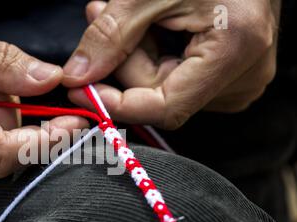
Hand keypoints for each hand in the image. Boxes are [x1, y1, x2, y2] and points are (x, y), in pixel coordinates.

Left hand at [66, 0, 279, 128]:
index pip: (166, 108)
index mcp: (235, 50)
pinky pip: (180, 81)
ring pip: (166, 89)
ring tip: (134, 14)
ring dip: (139, 55)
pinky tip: (155, 26)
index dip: (117, 103)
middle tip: (101, 15)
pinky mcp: (231, 76)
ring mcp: (240, 80)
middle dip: (125, 61)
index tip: (81, 89)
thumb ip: (111, 35)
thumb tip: (77, 76)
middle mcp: (244, 77)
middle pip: (160, 96)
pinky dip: (157, 57)